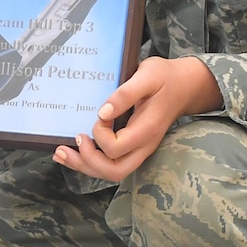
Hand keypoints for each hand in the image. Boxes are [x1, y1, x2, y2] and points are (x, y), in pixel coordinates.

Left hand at [54, 56, 221, 182]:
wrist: (185, 85)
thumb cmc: (165, 77)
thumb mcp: (148, 75)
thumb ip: (126, 94)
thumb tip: (103, 112)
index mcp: (146, 129)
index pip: (116, 148)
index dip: (100, 136)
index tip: (98, 115)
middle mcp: (144, 146)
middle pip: (114, 171)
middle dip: (87, 163)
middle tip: (68, 146)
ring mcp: (139, 149)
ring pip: (112, 172)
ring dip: (85, 166)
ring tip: (61, 154)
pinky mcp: (134, 147)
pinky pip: (112, 163)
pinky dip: (91, 162)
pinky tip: (74, 152)